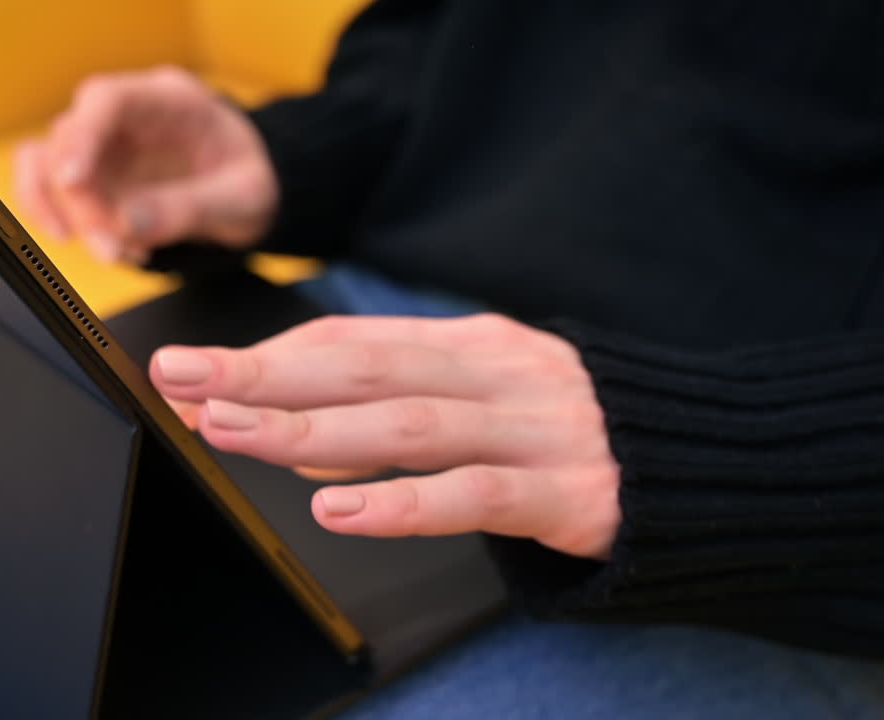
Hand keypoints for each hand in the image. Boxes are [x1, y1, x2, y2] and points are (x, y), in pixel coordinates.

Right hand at [14, 66, 277, 263]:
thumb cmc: (250, 180)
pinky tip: (115, 248)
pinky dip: (68, 222)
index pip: (107, 100)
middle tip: (113, 248)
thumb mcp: (241, 197)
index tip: (71, 181)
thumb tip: (127, 225)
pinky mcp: (93, 175)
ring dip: (66, 214)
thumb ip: (189, 208)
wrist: (250, 191)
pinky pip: (53, 191)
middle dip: (82, 200)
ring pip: (47, 164)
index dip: (82, 137)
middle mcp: (126, 114)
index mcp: (169, 100)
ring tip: (113, 253)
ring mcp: (103, 144)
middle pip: (69, 138)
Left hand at [149, 313, 621, 558]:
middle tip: (185, 381)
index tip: (197, 369)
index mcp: (474, 343)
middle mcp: (499, 373)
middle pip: (366, 367)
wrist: (698, 460)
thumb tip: (295, 420)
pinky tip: (340, 509)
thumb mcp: (488, 393)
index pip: (354, 341)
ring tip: (233, 433)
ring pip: (407, 424)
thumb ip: (400, 403)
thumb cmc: (569, 430)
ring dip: (311, 428)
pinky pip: (473, 494)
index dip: (270, 356)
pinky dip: (402, 502)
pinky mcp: (566, 491)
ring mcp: (534, 429)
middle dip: (265, 375)